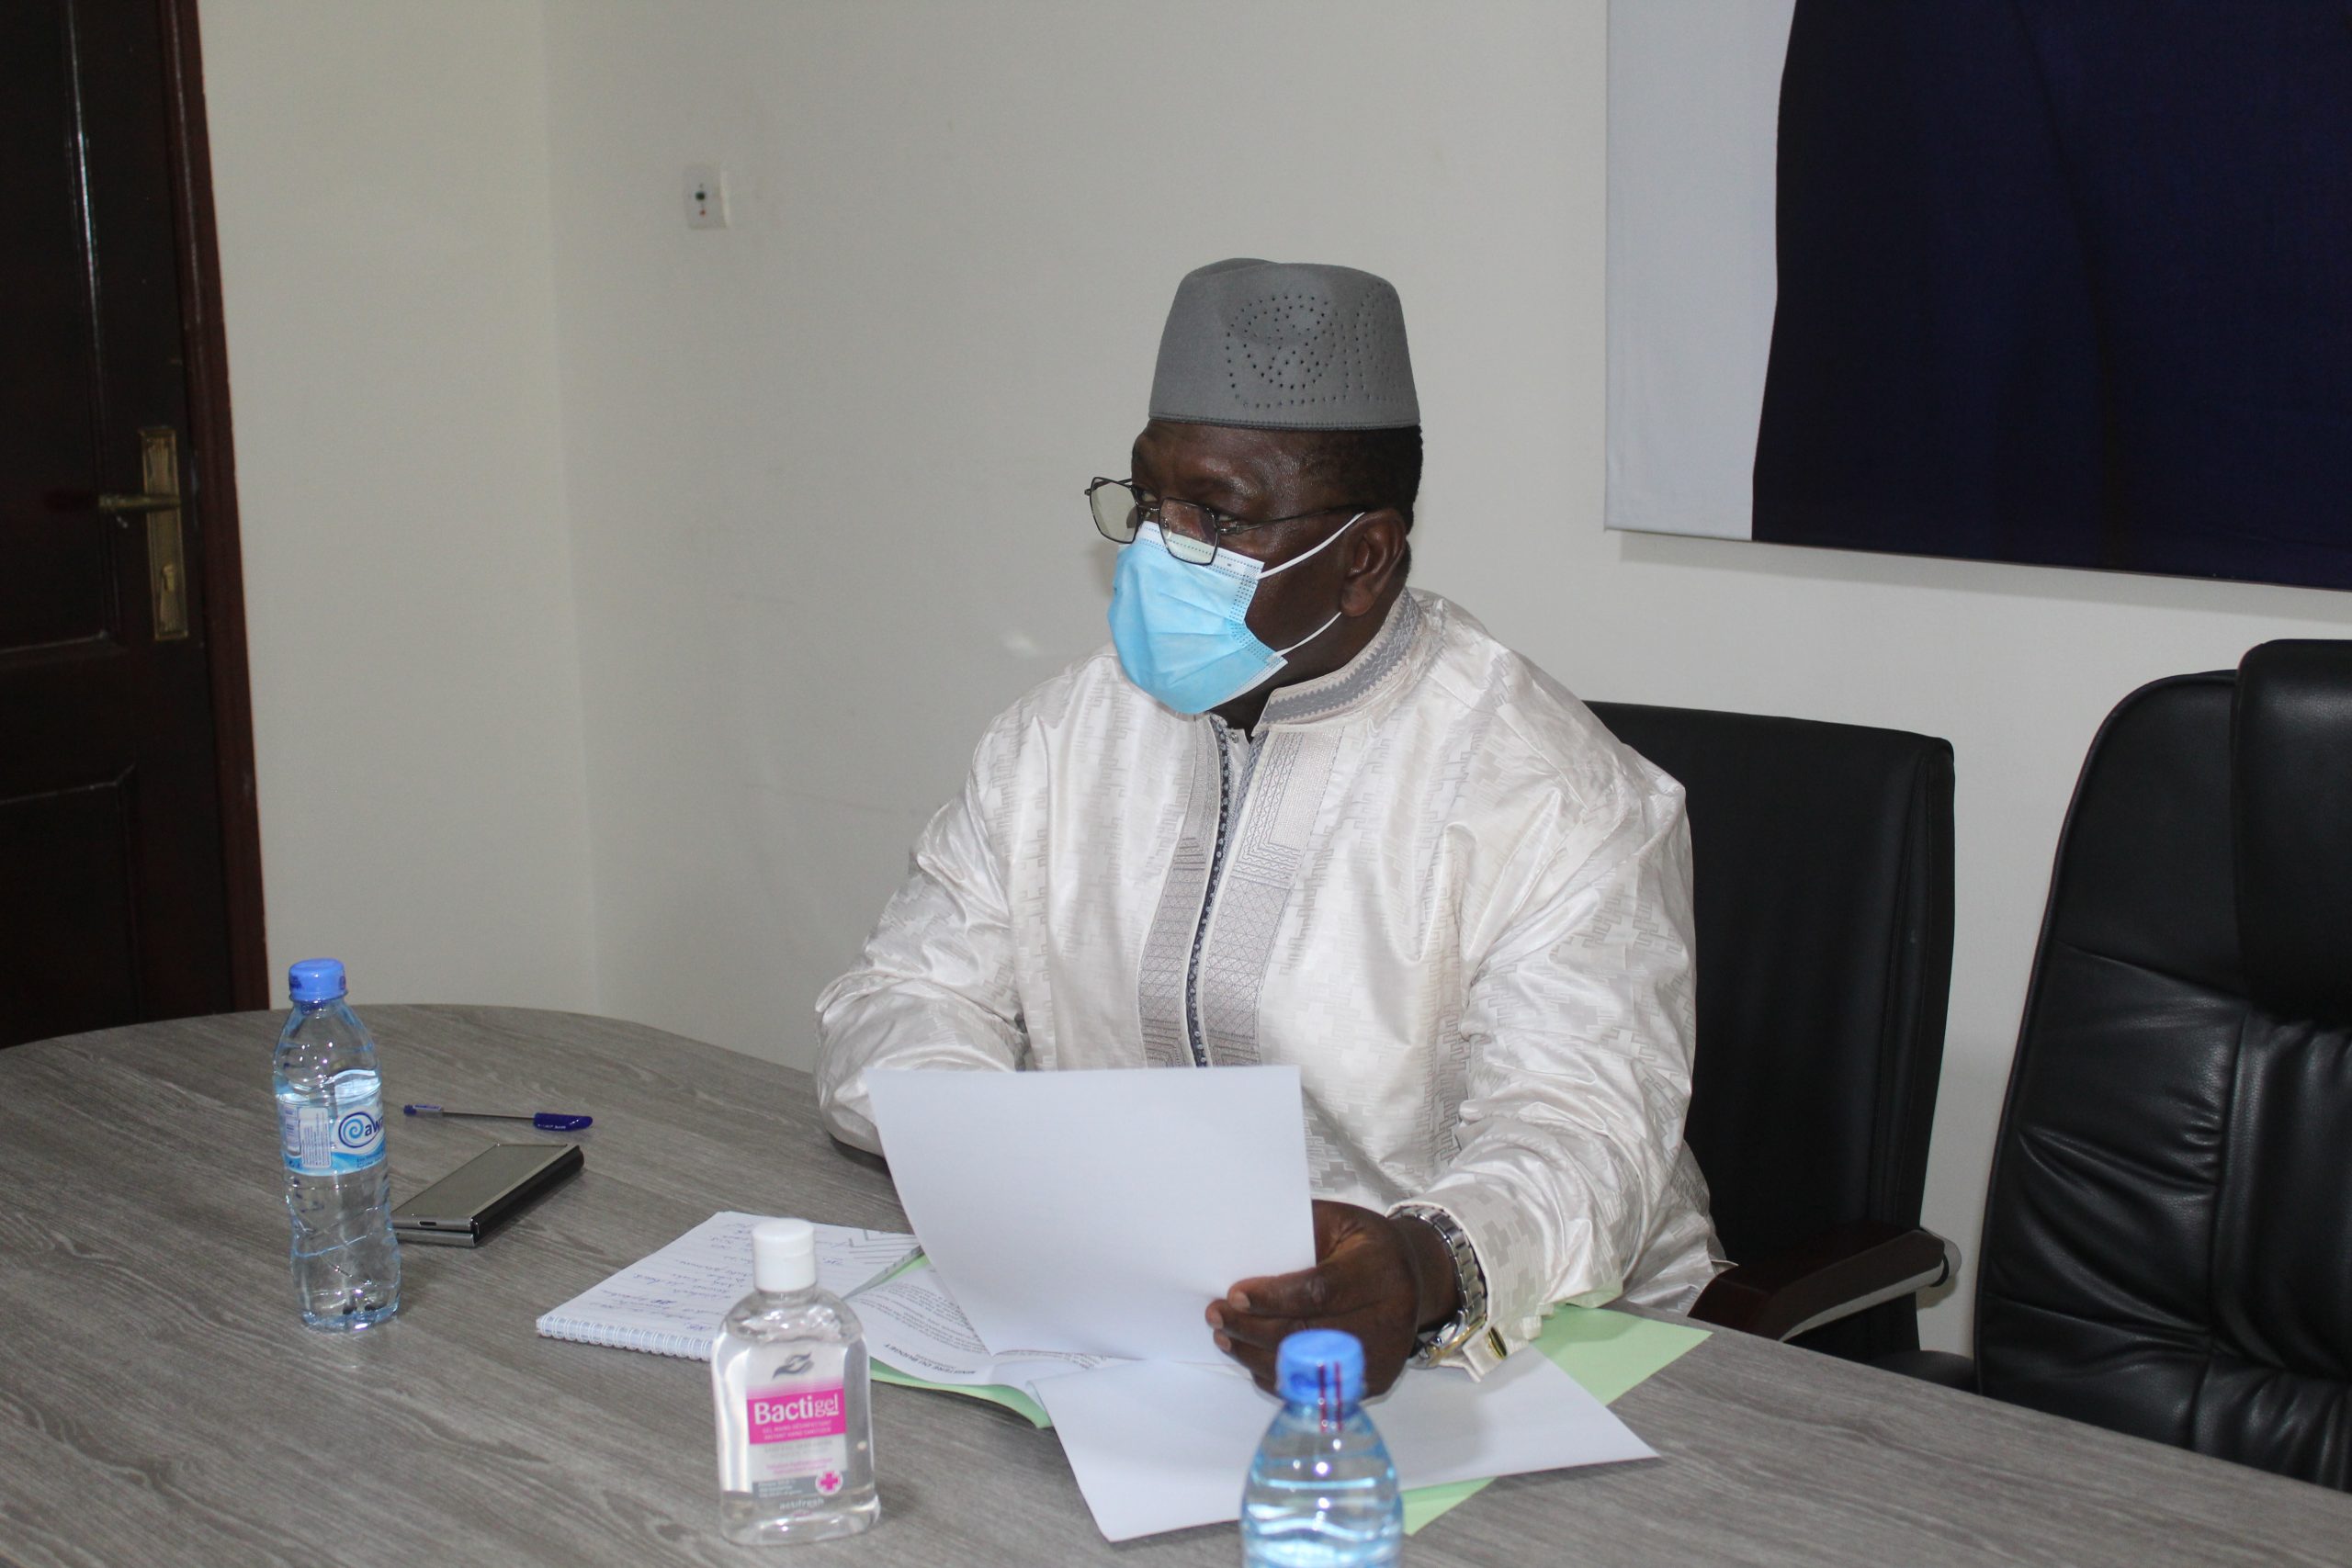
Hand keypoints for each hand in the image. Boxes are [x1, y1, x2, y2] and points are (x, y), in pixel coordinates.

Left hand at [1206, 1200, 1460, 1396]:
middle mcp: (1389, 1317)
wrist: (1412, 1278)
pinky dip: (1278, 1375)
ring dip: (1257, 1356)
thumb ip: (1295, 1233)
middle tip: (1217, 1316)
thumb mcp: (1337, 1222)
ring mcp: (1384, 1356)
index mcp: (1379, 1269)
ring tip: (1226, 1338)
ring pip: (1308, 1367)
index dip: (1274, 1297)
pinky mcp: (1375, 1381)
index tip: (1234, 1295)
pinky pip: (1316, 1386)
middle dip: (1253, 1329)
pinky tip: (1254, 1357)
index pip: (1321, 1291)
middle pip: (1309, 1335)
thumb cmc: (1364, 1246)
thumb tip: (1241, 1253)